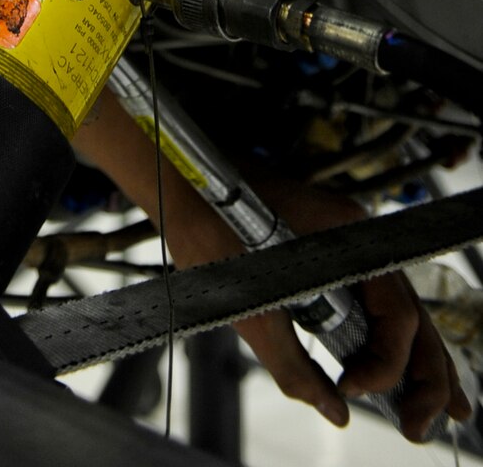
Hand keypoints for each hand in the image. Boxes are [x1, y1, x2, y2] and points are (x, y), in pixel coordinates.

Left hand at [159, 170, 468, 440]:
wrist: (175, 180)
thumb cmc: (206, 218)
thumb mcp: (249, 304)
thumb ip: (293, 364)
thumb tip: (333, 409)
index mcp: (349, 235)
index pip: (398, 312)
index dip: (387, 361)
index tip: (354, 387)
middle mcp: (354, 236)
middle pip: (409, 313)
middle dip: (426, 371)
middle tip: (425, 421)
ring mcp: (341, 242)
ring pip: (393, 309)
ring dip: (410, 359)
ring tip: (423, 408)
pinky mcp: (321, 252)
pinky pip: (364, 300)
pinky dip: (378, 338)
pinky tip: (382, 370)